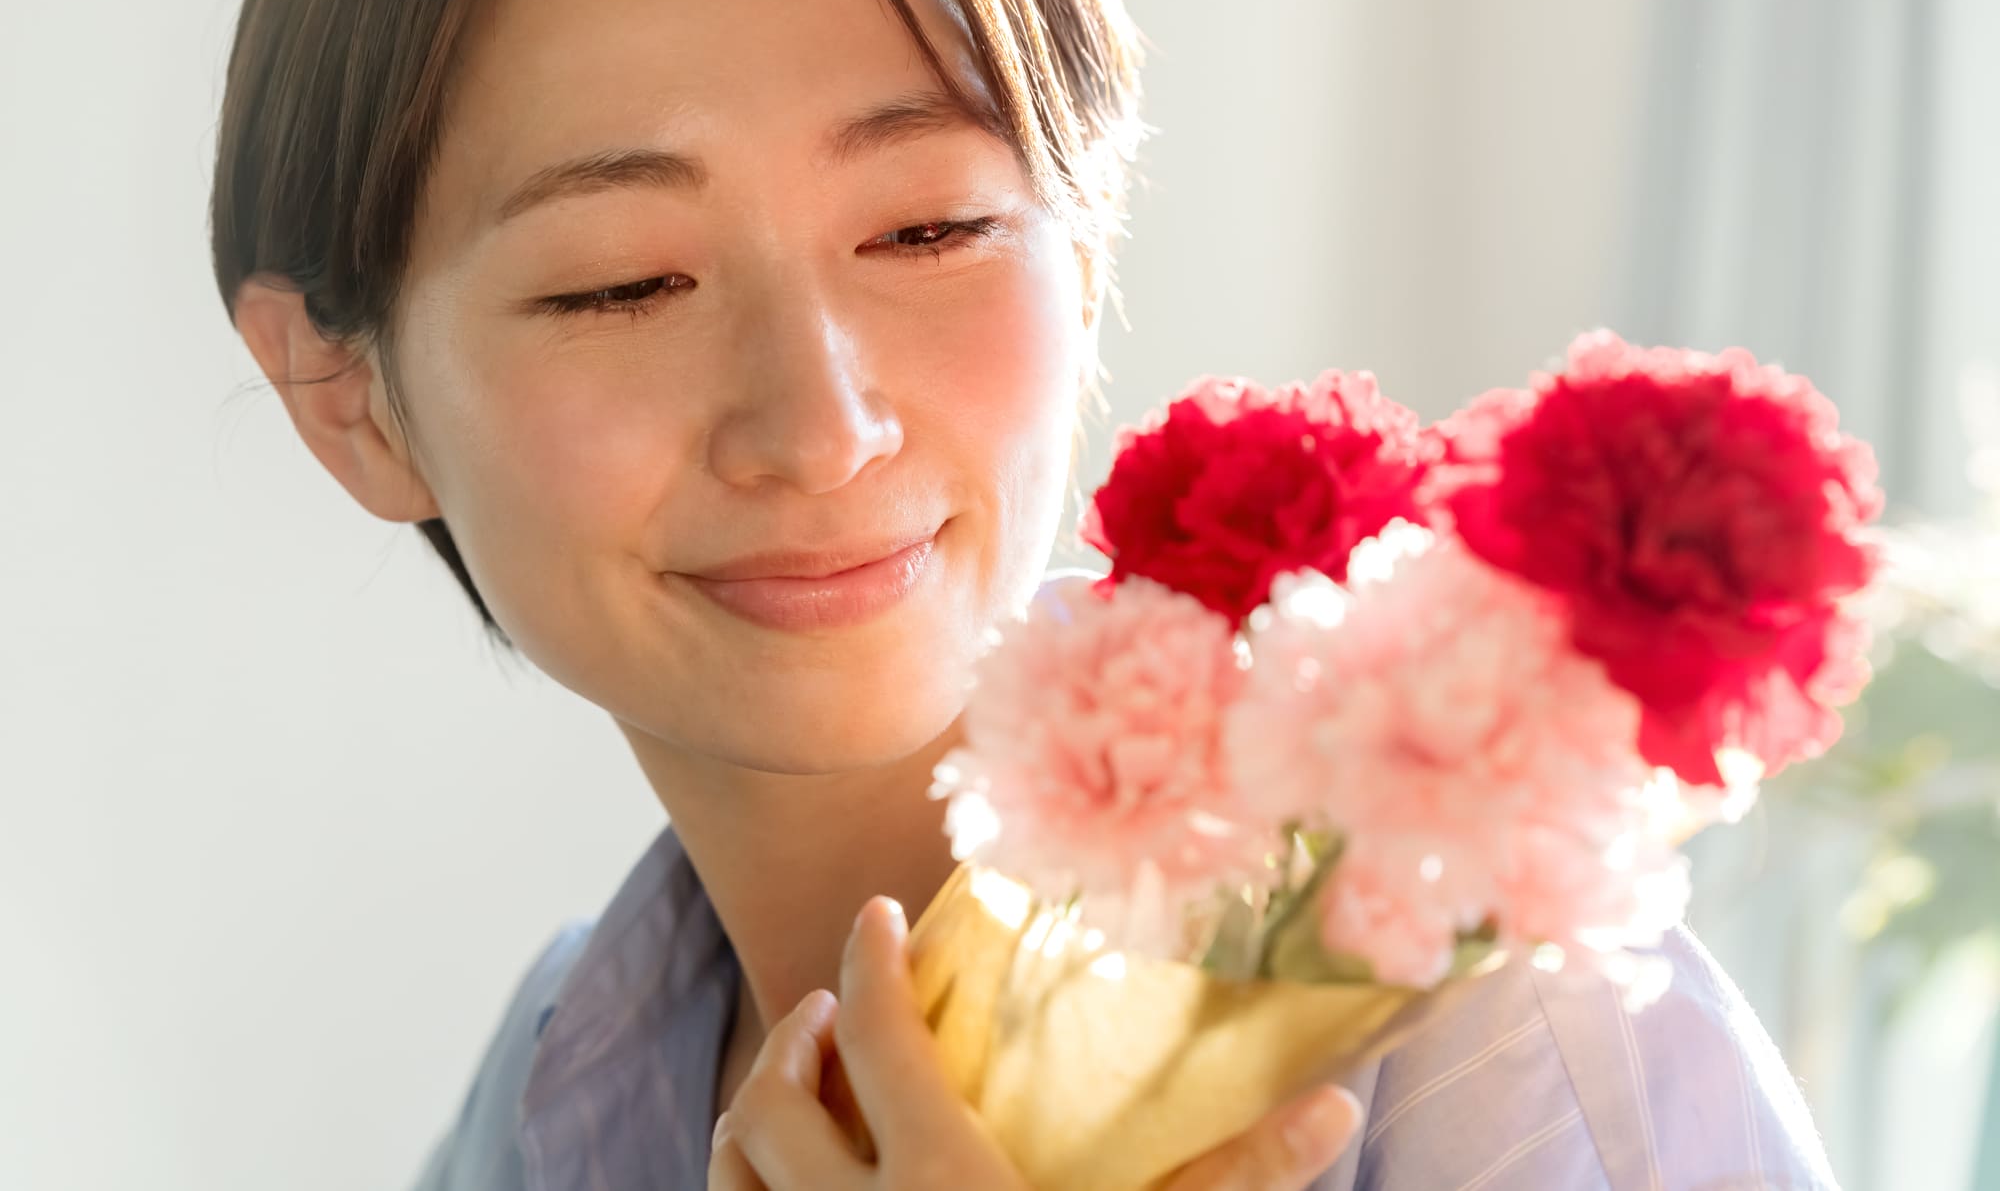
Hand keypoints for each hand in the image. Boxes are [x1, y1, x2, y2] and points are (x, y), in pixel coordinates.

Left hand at [707, 895, 1363, 1190]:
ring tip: (799, 1085)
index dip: (870, 958)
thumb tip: (1339, 1105)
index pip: (878, 1036)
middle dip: (794, 1034)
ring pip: (728, 1176)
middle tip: (839, 1006)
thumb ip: (1240, 1179)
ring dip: (750, 1114)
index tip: (879, 914)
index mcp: (940, 1187)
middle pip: (771, 1099)